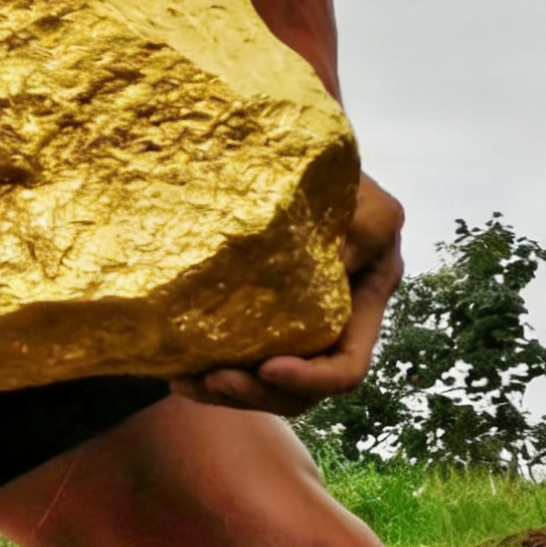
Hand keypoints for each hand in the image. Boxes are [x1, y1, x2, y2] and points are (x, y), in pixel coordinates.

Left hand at [175, 170, 405, 415]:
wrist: (300, 152)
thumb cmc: (339, 174)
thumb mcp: (367, 200)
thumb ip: (363, 231)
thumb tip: (332, 269)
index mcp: (365, 306)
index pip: (347, 367)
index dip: (312, 378)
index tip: (268, 368)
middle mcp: (334, 326)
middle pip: (302, 391)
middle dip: (257, 394)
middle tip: (212, 379)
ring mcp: (295, 326)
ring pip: (265, 385)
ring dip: (225, 392)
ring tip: (183, 382)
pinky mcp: (259, 318)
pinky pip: (239, 358)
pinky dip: (209, 370)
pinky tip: (177, 367)